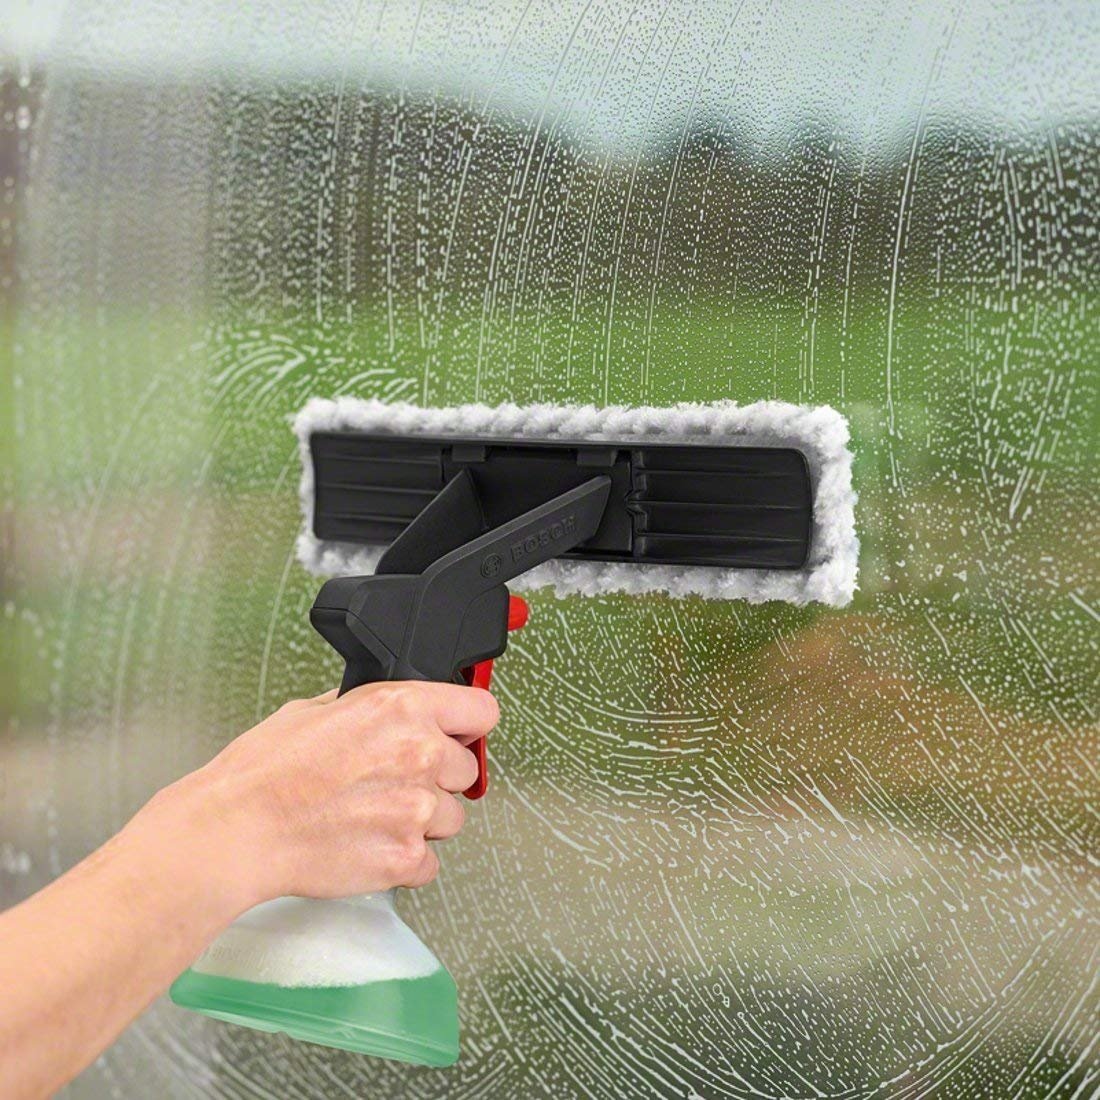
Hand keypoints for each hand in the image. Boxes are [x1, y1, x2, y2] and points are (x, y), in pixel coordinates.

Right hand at [133, 682, 498, 912]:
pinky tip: (368, 846)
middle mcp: (420, 753)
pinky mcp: (406, 857)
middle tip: (393, 784)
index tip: (459, 736)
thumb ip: (366, 709)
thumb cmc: (263, 771)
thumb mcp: (314, 710)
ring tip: (373, 818)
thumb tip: (384, 711)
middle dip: (438, 778)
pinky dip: (405, 861)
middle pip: (467, 770)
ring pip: (452, 819)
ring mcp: (417, 808)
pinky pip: (429, 862)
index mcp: (402, 707)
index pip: (481, 710)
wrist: (236, 830)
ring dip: (423, 821)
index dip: (468, 726)